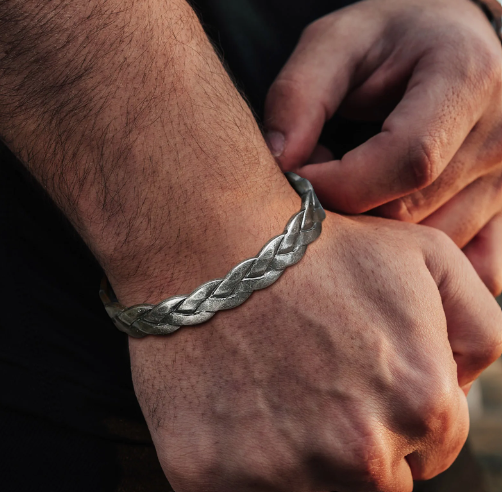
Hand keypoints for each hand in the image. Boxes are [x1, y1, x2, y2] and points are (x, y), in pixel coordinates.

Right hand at [127, 212, 501, 491]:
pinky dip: (244, 460)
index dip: (398, 412)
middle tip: (315, 384)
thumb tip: (463, 386)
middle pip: (377, 481)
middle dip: (356, 441)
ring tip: (274, 390)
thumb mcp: (427, 257)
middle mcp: (360, 455)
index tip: (363, 382)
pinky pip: (245, 490)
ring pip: (315, 491)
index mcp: (422, 407)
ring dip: (302, 456)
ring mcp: (282, 473)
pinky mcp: (210, 477)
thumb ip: (480, 327)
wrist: (216, 246)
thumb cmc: (320, 248)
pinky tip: (234, 405)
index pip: (435, 450)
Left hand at [264, 0, 501, 294]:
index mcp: (468, 78)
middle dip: (350, 209)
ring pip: (431, 243)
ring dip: (378, 233)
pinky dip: (422, 260)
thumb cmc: (392, 38)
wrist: (450, 44)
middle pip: (411, 211)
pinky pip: (471, 263)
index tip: (299, 180)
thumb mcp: (337, 43)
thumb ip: (300, 97)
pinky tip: (394, 235)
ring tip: (358, 191)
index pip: (408, 161)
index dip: (340, 184)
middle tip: (324, 180)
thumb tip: (280, 163)